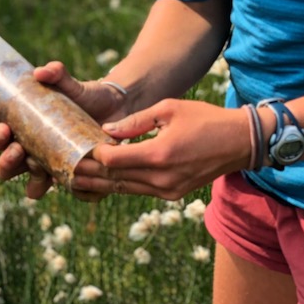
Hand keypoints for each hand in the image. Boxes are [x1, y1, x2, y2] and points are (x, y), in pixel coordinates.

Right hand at [0, 60, 129, 199]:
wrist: (116, 108)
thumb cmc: (85, 95)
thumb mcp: (70, 84)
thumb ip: (57, 74)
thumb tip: (41, 72)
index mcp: (23, 130)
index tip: (4, 129)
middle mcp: (33, 153)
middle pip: (7, 168)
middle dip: (7, 163)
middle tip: (19, 150)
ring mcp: (54, 168)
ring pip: (33, 186)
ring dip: (32, 182)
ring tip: (40, 169)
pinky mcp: (76, 177)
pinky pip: (70, 192)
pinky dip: (71, 190)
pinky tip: (73, 181)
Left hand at [73, 98, 257, 200]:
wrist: (239, 143)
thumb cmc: (204, 119)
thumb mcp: (169, 109)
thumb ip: (136, 121)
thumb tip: (106, 130)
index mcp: (159, 154)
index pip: (113, 161)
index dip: (92, 155)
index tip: (74, 147)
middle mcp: (162, 178)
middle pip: (114, 180)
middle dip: (88, 174)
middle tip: (64, 169)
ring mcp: (168, 190)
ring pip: (125, 189)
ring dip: (101, 183)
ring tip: (76, 178)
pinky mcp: (173, 194)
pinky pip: (139, 190)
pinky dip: (121, 185)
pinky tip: (105, 180)